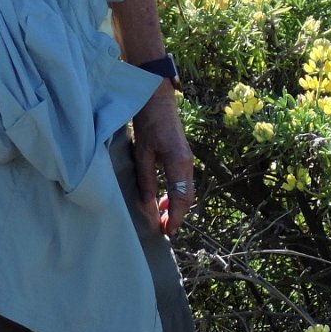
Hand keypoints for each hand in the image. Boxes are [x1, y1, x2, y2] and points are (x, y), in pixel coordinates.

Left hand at [131, 80, 195, 236]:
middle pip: (187, 197)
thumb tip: (147, 208)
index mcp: (179, 164)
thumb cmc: (148, 124)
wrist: (157, 100)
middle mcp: (187, 164)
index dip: (175, 217)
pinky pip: (182, 182)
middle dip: (177, 215)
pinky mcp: (182, 157)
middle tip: (164, 230)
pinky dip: (174, 195)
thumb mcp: (142, 154)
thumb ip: (146, 181)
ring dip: (175, 206)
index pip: (181, 198)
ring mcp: (187, 160)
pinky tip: (161, 200)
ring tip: (161, 219)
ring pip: (186, 190)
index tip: (167, 231)